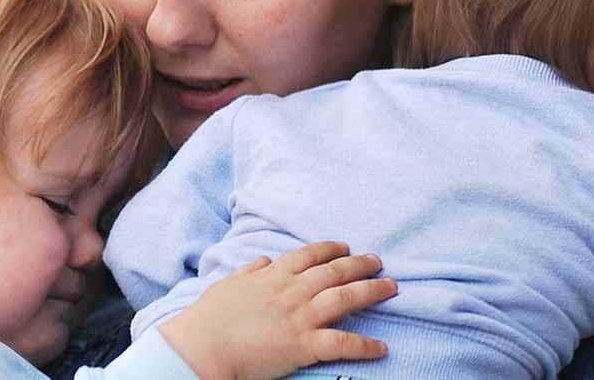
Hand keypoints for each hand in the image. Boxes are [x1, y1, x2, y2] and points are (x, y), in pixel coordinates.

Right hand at [158, 241, 396, 378]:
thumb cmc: (210, 317)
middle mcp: (292, 290)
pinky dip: (364, 346)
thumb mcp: (228, 283)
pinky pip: (342, 343)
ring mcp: (301, 316)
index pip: (309, 255)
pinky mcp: (304, 344)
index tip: (344, 246)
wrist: (203, 345)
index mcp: (273, 275)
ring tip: (391, 287)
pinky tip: (381, 348)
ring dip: (371, 291)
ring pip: (346, 297)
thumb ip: (249, 271)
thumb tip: (264, 259)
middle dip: (360, 264)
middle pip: (335, 271)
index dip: (330, 249)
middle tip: (377, 261)